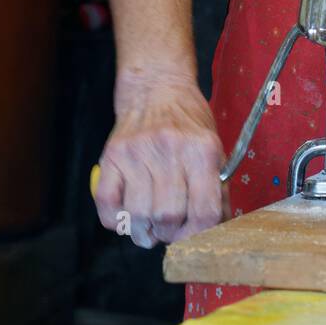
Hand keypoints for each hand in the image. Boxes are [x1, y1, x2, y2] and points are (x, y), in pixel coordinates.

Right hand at [94, 68, 228, 248]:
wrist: (157, 87)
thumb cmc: (189, 122)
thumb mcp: (213, 147)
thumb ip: (216, 188)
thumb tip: (217, 230)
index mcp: (203, 150)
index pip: (205, 211)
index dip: (199, 235)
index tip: (192, 237)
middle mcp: (171, 150)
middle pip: (169, 217)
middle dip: (169, 234)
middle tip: (168, 230)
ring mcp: (138, 152)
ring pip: (139, 215)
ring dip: (143, 232)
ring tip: (148, 228)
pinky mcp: (112, 155)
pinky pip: (108, 204)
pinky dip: (116, 221)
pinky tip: (127, 217)